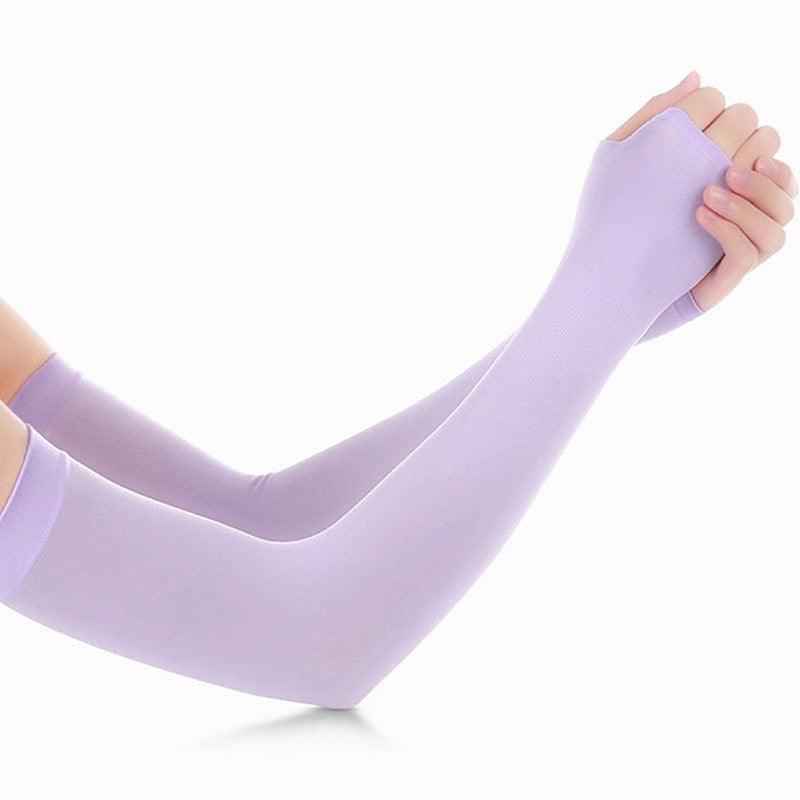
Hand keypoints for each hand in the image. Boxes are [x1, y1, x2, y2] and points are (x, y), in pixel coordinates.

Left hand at [609, 72, 795, 310]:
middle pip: (781, 178)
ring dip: (754, 198)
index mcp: (725, 181)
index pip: (764, 146)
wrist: (603, 280)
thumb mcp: (627, 161)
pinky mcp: (726, 275)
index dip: (752, 132)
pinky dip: (733, 229)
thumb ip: (659, 117)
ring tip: (709, 191)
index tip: (720, 123)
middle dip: (760, 164)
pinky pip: (753, 252)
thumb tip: (697, 75)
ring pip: (782, 215)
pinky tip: (700, 215)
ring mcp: (737, 244)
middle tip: (724, 162)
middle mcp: (740, 212)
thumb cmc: (619, 217)